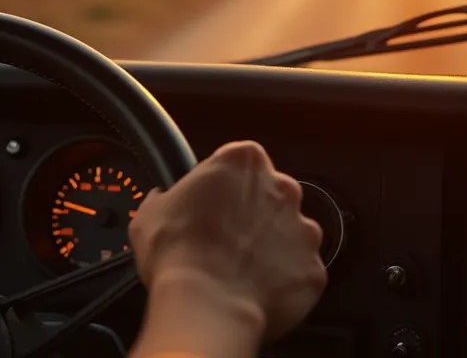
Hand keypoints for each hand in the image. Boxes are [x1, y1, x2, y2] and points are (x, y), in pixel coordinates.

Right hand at [129, 141, 326, 347]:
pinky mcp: (314, 269)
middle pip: (272, 195)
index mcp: (245, 161)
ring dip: (273, 247)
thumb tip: (164, 199)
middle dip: (254, 215)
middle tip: (226, 241)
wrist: (206, 305)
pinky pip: (300, 272)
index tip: (212, 207)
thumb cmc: (176, 253)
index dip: (225, 187)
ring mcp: (305, 229)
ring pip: (291, 233)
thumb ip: (167, 197)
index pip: (240, 163)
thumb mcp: (152, 213)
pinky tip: (257, 292)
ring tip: (242, 271)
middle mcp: (283, 188)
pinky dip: (284, 282)